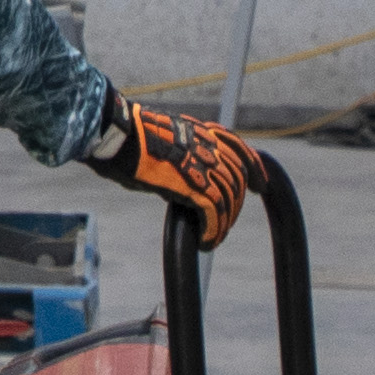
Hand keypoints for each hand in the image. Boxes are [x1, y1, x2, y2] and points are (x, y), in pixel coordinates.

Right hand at [104, 97, 261, 246]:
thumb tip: (175, 171)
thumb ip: (176, 153)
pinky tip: (206, 242)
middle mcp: (206, 146)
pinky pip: (214, 212)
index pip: (238, 148)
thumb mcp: (158, 138)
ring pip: (228, 197)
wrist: (114, 134)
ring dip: (224, 222)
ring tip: (214, 236)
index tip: (260, 184)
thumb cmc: (124, 137)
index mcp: (198, 132)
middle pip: (236, 177)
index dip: (253, 167)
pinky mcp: (192, 185)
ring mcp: (200, 165)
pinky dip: (213, 230)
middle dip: (235, 202)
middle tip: (227, 221)